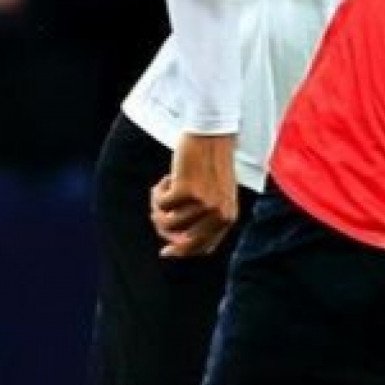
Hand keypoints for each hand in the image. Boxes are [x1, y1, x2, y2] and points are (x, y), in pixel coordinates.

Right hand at [150, 132, 238, 257]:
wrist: (212, 133)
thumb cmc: (210, 163)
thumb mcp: (214, 193)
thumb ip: (202, 218)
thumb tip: (173, 245)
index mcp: (228, 217)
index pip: (203, 248)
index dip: (183, 252)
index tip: (165, 251)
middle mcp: (218, 214)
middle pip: (181, 241)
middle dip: (164, 229)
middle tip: (155, 212)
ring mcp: (203, 204)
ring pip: (166, 223)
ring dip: (159, 205)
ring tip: (166, 187)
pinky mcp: (186, 191)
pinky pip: (160, 205)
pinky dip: (158, 192)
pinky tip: (168, 177)